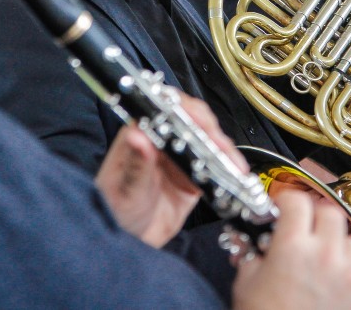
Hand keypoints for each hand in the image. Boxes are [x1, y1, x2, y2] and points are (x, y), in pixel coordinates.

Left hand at [95, 94, 245, 246]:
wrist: (125, 242)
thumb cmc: (112, 211)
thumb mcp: (123, 191)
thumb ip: (134, 166)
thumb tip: (137, 135)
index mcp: (140, 134)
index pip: (165, 108)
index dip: (185, 110)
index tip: (199, 120)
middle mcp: (161, 142)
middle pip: (192, 122)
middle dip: (211, 131)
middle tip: (221, 147)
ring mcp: (179, 160)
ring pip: (207, 143)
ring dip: (224, 151)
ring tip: (235, 165)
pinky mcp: (193, 179)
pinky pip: (214, 169)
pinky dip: (228, 171)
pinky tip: (237, 176)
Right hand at [232, 191, 350, 309]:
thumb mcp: (246, 285)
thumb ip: (252, 256)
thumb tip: (253, 243)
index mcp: (292, 248)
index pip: (296, 201)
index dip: (287, 201)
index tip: (283, 207)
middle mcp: (325, 256)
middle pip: (329, 211)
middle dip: (315, 216)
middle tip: (303, 229)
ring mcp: (349, 275)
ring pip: (350, 237)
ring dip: (336, 241)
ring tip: (321, 257)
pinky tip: (338, 275)